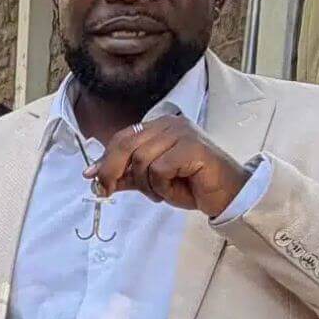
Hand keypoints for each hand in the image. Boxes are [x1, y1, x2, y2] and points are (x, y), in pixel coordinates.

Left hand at [86, 115, 249, 217]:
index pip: (122, 138)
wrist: (227, 194)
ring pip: (141, 160)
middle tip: (107, 191)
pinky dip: (162, 186)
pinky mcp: (191, 147)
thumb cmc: (191, 184)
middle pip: (126, 145)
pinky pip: (159, 170)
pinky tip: (177, 189)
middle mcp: (170, 124)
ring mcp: (182, 133)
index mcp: (159, 127)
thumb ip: (126, 175)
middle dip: (112, 171)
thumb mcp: (151, 180)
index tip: (92, 178)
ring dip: (146, 185)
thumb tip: (93, 176)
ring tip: (162, 192)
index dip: (104, 159)